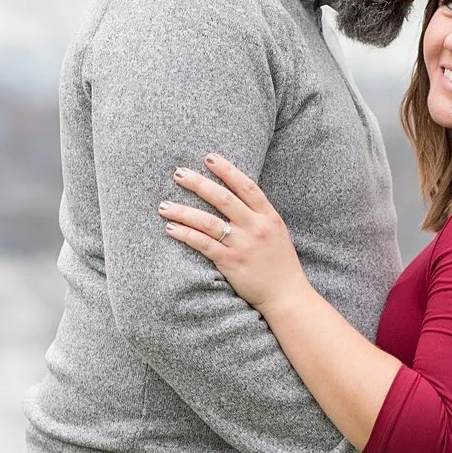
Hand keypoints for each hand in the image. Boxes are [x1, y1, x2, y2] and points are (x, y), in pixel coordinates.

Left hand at [160, 154, 311, 312]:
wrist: (287, 295)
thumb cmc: (280, 264)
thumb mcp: (277, 232)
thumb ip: (259, 215)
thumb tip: (236, 197)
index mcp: (268, 217)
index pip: (246, 187)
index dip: (227, 170)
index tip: (209, 157)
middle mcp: (256, 227)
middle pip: (223, 198)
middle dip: (198, 183)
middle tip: (178, 173)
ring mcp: (243, 245)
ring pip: (208, 221)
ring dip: (183, 211)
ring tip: (164, 205)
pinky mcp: (231, 262)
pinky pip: (203, 244)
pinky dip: (185, 235)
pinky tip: (171, 228)